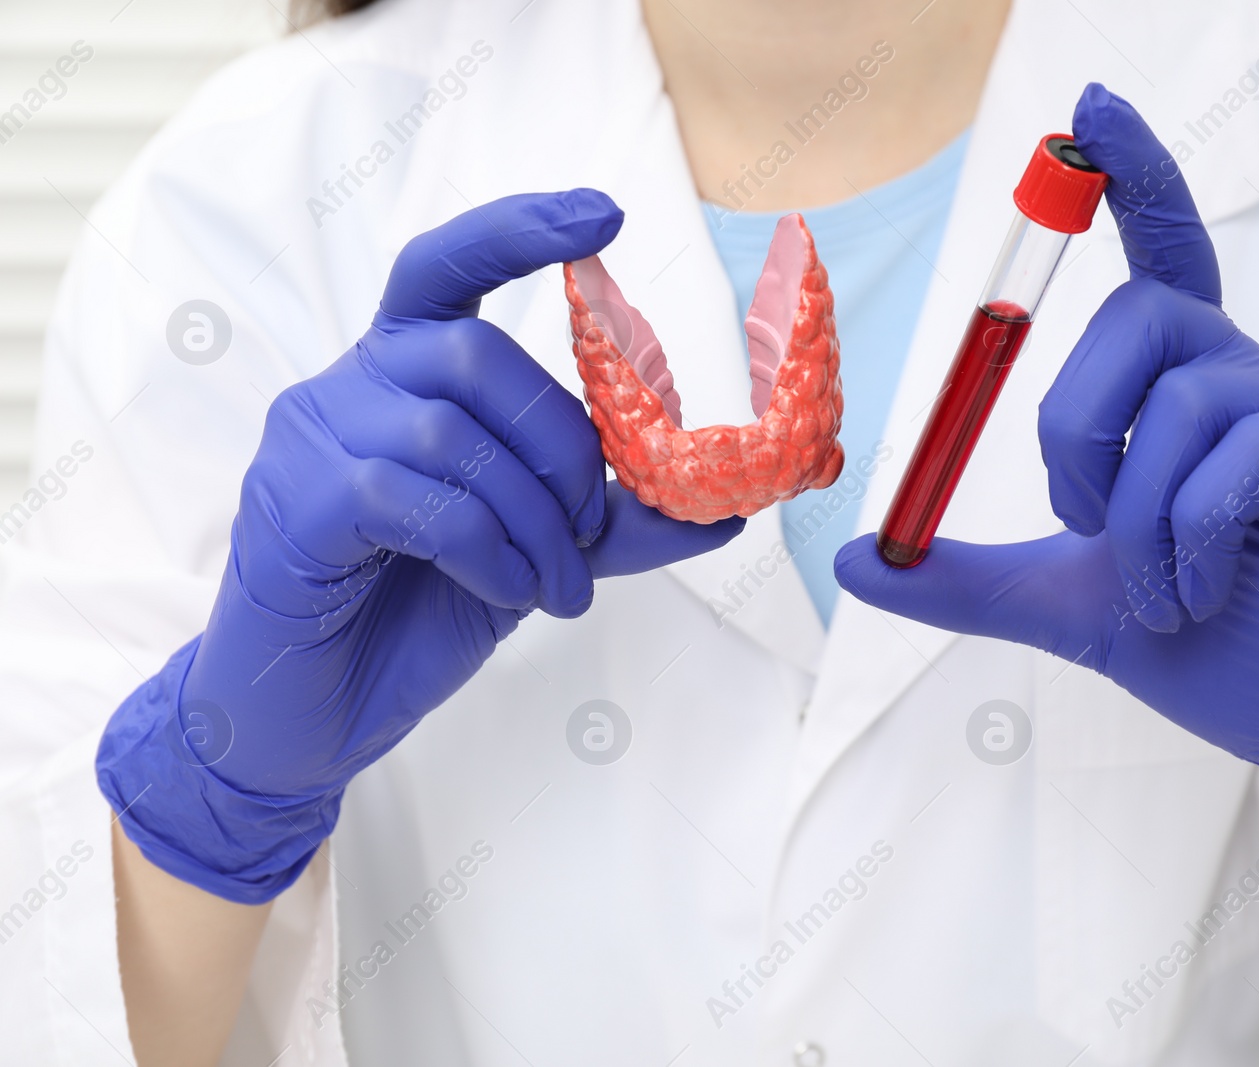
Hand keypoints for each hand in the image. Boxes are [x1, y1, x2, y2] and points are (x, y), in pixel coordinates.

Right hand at [98, 191, 744, 902]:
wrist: (316, 713)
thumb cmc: (415, 612)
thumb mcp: (535, 555)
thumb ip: (615, 522)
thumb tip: (727, 511)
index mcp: (405, 372)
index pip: (451, 263)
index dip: (521, 228)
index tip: (605, 215)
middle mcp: (350, 382)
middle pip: (476, 353)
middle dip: (563, 446)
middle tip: (590, 531)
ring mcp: (308, 436)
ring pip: (451, 431)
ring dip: (533, 518)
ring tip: (558, 585)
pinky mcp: (291, 501)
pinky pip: (412, 497)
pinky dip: (488, 550)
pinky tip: (508, 592)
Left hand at [836, 85, 1258, 941]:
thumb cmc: (1217, 643)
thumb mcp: (1067, 607)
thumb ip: (966, 578)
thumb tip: (858, 559)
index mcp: (1178, 393)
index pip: (1157, 256)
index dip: (1130, 177)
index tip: (1091, 110)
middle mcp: (1241, 380)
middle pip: (1135, 317)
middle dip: (1073, 431)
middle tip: (1088, 529)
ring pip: (1180, 400)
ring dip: (1137, 523)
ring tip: (1161, 599)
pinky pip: (1246, 455)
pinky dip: (1192, 537)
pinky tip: (1199, 594)